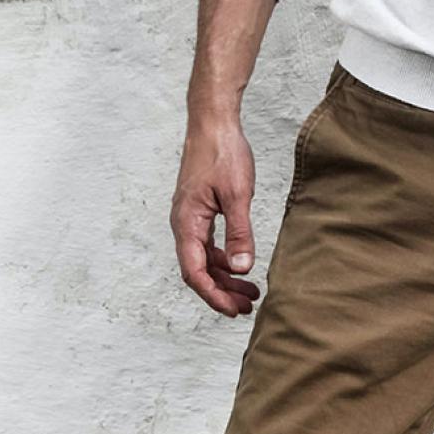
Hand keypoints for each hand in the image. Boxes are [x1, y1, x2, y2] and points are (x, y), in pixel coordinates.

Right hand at [170, 116, 261, 316]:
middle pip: (198, 270)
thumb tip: (242, 269)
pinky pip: (207, 243)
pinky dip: (224, 258)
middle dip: (222, 291)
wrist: (212, 122)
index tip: (235, 310)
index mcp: (187, 222)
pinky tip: (241, 263)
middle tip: (248, 306)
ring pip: (203, 258)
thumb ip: (239, 233)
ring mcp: (189, 217)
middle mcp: (183, 224)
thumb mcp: (238, 195)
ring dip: (225, 276)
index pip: (195, 272)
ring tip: (250, 291)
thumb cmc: (223, 153)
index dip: (214, 296)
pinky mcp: (198, 210)